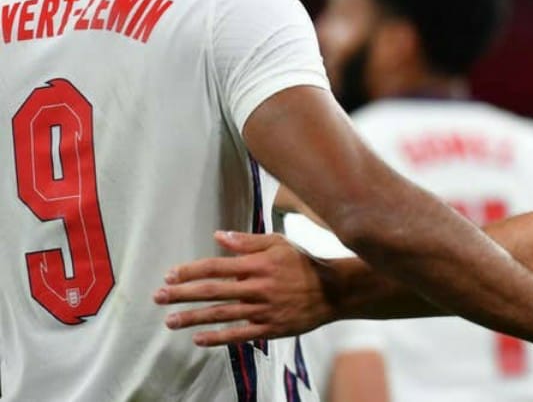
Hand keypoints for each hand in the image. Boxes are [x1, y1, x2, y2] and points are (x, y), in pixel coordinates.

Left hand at [153, 231, 333, 345]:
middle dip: (182, 294)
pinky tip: (198, 338)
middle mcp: (258, 287)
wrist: (333, 291)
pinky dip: (217, 337)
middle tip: (158, 297)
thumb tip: (218, 235)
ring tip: (170, 321)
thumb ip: (248, 241)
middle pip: (213, 290)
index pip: (217, 266)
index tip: (170, 276)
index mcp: (258, 264)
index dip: (191, 271)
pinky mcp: (270, 328)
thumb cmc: (303, 264)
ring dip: (193, 317)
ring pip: (222, 314)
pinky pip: (239, 334)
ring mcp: (263, 310)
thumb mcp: (279, 244)